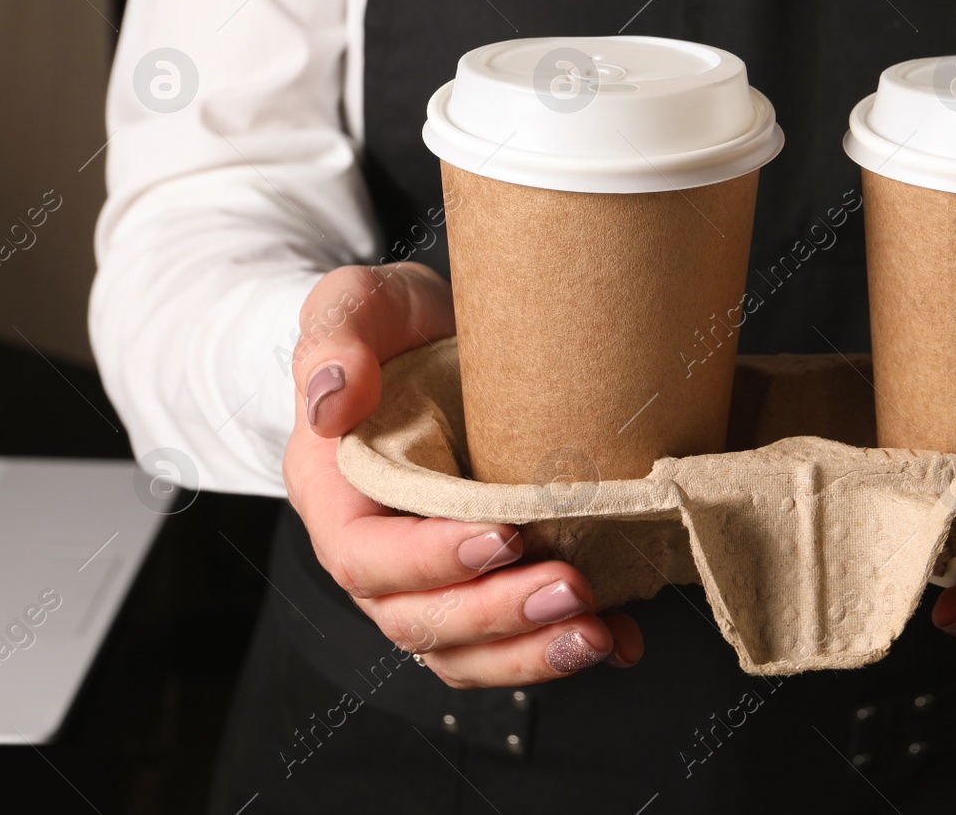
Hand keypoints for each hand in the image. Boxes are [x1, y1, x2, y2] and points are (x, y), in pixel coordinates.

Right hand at [283, 262, 641, 685]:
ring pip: (465, 651)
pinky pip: (509, 642)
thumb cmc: (391, 329)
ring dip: (532, 651)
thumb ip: (338, 335)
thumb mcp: (358, 304)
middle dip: (498, 615)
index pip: (367, 556)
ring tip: (598, 633)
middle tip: (573, 589)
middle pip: (420, 620)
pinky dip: (562, 649)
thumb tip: (333, 398)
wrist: (436, 344)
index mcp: (336, 496)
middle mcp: (376, 553)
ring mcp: (430, 579)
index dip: (430, 560)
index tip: (503, 536)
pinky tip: (622, 639)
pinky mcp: (483, 583)